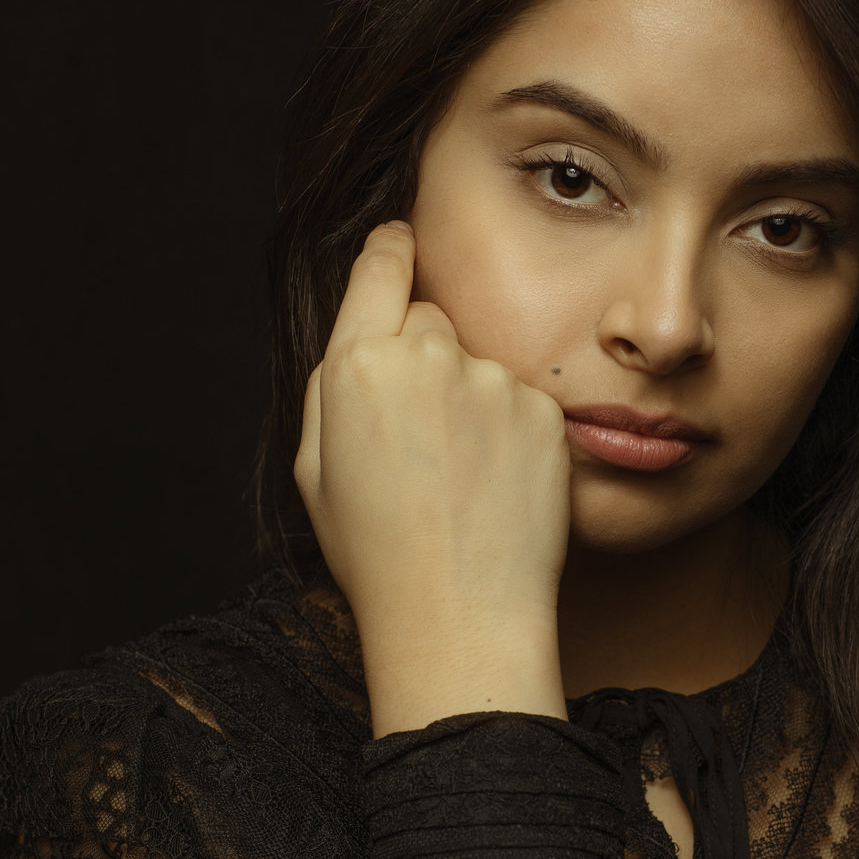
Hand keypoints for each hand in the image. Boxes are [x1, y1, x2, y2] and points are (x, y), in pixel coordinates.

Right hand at [294, 223, 571, 731]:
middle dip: (422, 356)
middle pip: (429, 319)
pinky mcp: (543, 413)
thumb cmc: (377, 552)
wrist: (459, 613)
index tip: (400, 244)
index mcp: (357, 365)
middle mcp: (428, 356)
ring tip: (459, 479)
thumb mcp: (316, 467)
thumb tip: (361, 333)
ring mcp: (493, 383)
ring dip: (470, 401)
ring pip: (480, 363)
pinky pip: (522, 403)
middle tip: (420, 437)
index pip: (381, 266)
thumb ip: (334, 385)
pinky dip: (511, 433)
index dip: (390, 253)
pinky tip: (495, 487)